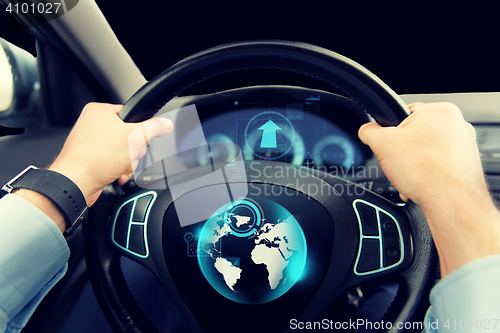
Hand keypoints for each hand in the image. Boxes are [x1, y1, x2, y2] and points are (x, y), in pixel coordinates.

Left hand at [49, 103, 172, 206]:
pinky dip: (118, 169)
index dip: (139, 129)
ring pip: (123, 150)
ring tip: (119, 167)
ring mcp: (91, 142)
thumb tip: (165, 123)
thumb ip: (154, 128)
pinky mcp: (91, 158)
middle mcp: (92, 124)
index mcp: (99, 112)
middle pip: (129, 135)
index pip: (131, 115)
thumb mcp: (134, 138)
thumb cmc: (94, 159)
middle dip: (133, 151)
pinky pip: (113, 161)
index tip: (139, 138)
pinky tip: (115, 173)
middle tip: (127, 155)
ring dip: (127, 162)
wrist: (76, 183)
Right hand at [358, 102, 499, 276]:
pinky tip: (422, 182)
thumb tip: (366, 130)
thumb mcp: (382, 144)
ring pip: (426, 150)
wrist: (451, 202)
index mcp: (440, 111)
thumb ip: (369, 131)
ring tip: (412, 175)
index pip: (404, 113)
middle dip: (403, 150)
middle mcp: (458, 124)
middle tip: (400, 162)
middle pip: (415, 133)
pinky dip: (427, 173)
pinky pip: (438, 164)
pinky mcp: (466, 163)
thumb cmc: (427, 173)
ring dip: (414, 164)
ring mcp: (465, 145)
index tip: (390, 145)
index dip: (391, 132)